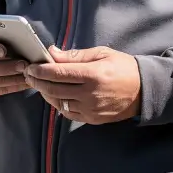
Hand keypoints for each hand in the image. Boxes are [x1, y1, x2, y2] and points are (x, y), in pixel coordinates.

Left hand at [24, 46, 140, 124]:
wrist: (143, 90)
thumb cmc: (123, 67)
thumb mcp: (101, 54)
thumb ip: (75, 55)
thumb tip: (52, 52)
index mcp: (93, 74)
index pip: (58, 73)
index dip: (41, 70)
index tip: (31, 66)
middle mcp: (90, 94)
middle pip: (54, 89)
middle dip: (38, 81)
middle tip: (29, 74)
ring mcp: (91, 109)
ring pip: (59, 102)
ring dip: (45, 93)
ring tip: (39, 83)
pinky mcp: (92, 119)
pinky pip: (68, 113)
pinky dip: (58, 104)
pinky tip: (54, 95)